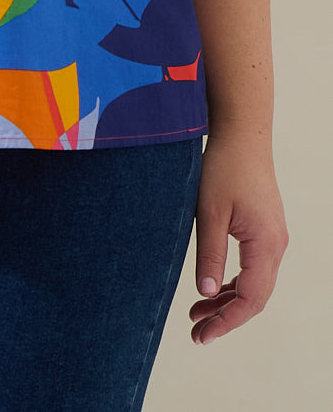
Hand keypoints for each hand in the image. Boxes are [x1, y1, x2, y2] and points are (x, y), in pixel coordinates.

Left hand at [189, 126, 286, 343]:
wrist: (242, 135)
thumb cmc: (224, 168)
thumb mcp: (209, 212)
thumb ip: (209, 254)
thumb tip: (206, 293)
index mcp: (266, 245)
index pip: (250, 299)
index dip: (226, 322)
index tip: (202, 336)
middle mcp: (276, 246)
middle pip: (255, 297)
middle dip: (226, 318)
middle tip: (196, 334)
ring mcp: (273, 238)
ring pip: (254, 284)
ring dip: (227, 301)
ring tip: (197, 314)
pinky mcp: (264, 230)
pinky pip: (253, 268)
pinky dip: (233, 282)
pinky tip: (213, 288)